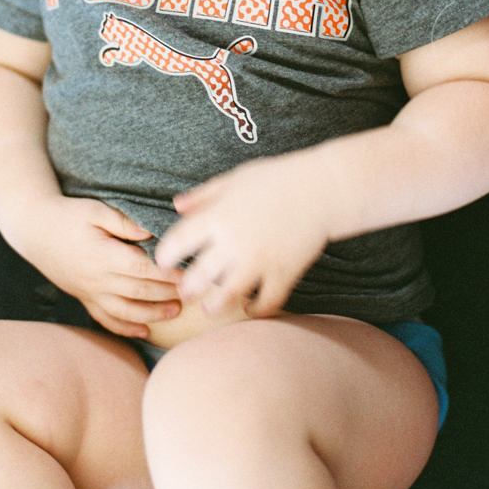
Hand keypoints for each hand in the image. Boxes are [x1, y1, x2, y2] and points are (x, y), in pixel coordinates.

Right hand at [31, 196, 183, 337]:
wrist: (33, 230)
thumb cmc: (67, 215)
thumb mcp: (94, 209)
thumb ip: (124, 221)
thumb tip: (151, 232)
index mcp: (102, 255)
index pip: (142, 268)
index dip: (168, 273)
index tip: (190, 272)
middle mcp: (97, 279)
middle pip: (139, 291)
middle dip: (168, 293)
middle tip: (194, 291)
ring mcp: (89, 292)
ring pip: (125, 311)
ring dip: (152, 314)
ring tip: (176, 311)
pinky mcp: (84, 298)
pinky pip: (105, 319)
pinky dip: (125, 328)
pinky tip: (144, 331)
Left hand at [155, 153, 329, 317]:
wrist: (323, 188)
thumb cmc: (278, 178)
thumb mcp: (235, 179)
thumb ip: (204, 195)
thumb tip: (177, 206)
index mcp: (219, 216)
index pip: (178, 242)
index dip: (165, 255)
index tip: (164, 262)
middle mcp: (235, 242)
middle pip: (199, 276)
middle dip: (188, 287)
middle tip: (186, 290)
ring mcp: (260, 261)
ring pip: (227, 297)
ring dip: (214, 305)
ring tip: (210, 307)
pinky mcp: (284, 273)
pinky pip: (266, 303)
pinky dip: (256, 311)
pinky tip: (250, 308)